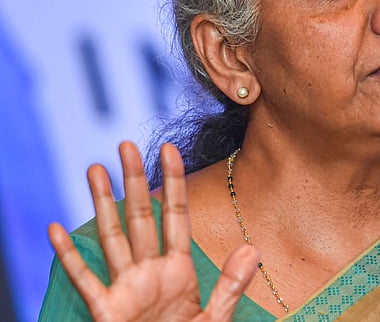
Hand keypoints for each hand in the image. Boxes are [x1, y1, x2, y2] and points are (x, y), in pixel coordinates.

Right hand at [48, 141, 258, 321]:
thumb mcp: (215, 319)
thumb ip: (231, 286)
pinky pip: (86, 280)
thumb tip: (252, 249)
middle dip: (134, 181)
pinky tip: (57, 229)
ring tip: (94, 168)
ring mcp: (126, 289)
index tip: (170, 149)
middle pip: (141, 217)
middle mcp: (149, 272)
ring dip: (103, 204)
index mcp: (178, 270)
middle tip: (125, 144)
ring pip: (112, 238)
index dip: (173, 182)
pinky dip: (69, 256)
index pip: (176, 216)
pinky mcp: (107, 311)